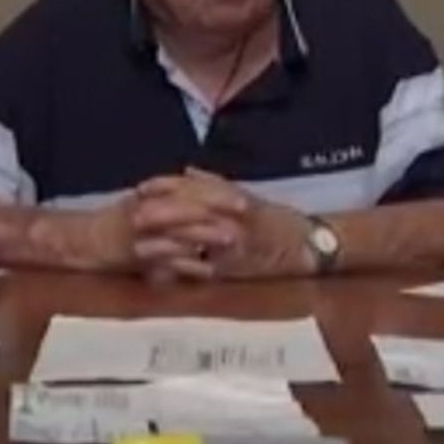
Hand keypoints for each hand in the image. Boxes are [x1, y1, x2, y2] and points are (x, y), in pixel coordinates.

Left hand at [131, 167, 314, 279]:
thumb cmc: (280, 220)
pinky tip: (164, 272)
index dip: (166, 186)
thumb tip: (188, 171)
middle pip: (191, 210)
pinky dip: (185, 269)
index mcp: (233, 197)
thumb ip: (216, 184)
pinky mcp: (237, 268)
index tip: (141, 187)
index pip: (195, 187)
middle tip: (132, 214)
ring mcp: (235, 242)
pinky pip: (207, 267)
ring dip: (166, 243)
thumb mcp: (248, 196)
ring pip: (195, 239)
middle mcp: (233, 216)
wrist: (310, 245)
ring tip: (139, 246)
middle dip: (160, 212)